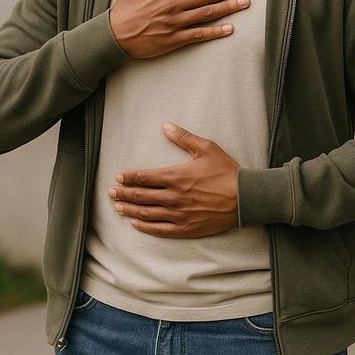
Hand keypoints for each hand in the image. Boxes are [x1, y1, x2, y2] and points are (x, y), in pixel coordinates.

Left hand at [107, 123, 239, 237]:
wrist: (244, 198)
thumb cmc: (226, 171)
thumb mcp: (206, 148)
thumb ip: (184, 138)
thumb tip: (166, 126)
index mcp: (175, 176)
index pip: (144, 177)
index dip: (129, 177)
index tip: (119, 177)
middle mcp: (173, 196)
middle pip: (140, 196)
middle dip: (123, 194)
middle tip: (111, 192)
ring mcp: (178, 214)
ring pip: (146, 213)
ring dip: (129, 210)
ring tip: (118, 208)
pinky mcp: (186, 227)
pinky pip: (160, 229)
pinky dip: (145, 227)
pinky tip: (135, 224)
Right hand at [109, 0, 256, 58]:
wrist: (113, 35)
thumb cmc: (124, 7)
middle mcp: (174, 5)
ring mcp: (175, 23)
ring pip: (208, 14)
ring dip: (229, 7)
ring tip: (246, 2)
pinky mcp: (174, 40)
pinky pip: (199, 35)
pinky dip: (215, 32)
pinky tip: (230, 29)